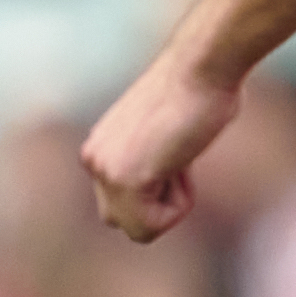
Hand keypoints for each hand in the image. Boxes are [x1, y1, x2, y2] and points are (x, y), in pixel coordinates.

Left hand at [79, 53, 241, 245]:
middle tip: (175, 159)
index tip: (175, 151)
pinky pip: (152, 226)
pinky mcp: (123, 179)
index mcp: (99, 149)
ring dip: (169, 204)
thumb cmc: (202, 91)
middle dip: (156, 204)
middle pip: (122, 222)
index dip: (161, 191)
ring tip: (178, 157)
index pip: (124, 206)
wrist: (203, 67)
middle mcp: (92, 159)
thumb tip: (160, 175)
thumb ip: (153, 162)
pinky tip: (180, 161)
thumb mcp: (166, 135)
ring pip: (138, 229)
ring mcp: (103, 170)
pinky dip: (179, 204)